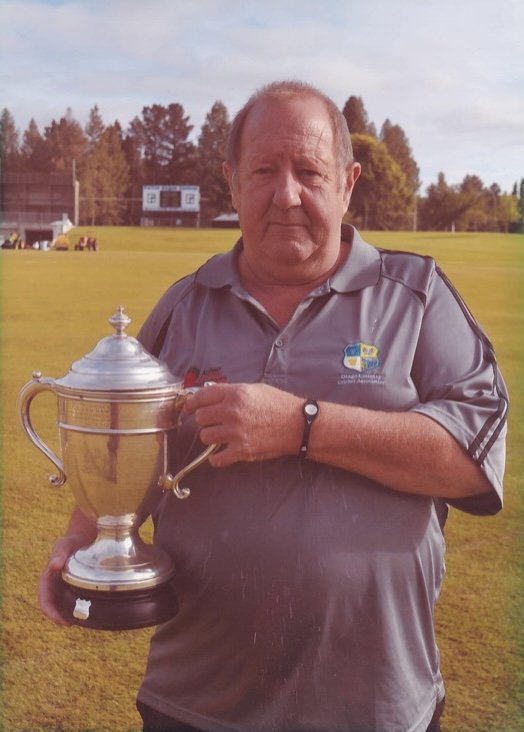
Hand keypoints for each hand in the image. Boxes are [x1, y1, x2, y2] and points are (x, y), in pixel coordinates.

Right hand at [38, 535, 83, 625]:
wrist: (84, 537)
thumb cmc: (71, 541)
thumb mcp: (63, 545)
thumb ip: (59, 553)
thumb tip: (54, 565)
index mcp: (47, 580)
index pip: (44, 600)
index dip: (50, 612)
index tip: (60, 621)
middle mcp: (55, 587)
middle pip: (55, 607)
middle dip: (61, 618)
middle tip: (73, 623)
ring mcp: (66, 588)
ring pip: (66, 607)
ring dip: (71, 615)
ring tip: (83, 621)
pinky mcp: (78, 587)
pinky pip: (78, 600)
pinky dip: (81, 607)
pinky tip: (92, 611)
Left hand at [183, 383, 302, 467]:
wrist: (298, 425)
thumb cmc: (279, 405)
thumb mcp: (255, 389)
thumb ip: (232, 392)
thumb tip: (211, 395)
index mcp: (235, 394)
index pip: (202, 397)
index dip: (192, 403)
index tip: (189, 408)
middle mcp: (232, 412)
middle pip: (200, 418)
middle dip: (205, 420)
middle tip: (213, 422)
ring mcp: (236, 433)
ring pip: (205, 436)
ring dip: (211, 437)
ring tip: (222, 435)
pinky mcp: (241, 451)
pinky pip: (216, 458)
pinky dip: (216, 458)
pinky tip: (222, 453)